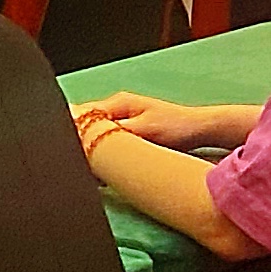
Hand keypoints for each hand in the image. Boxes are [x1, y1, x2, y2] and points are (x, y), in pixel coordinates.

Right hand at [76, 93, 230, 153]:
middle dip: (81, 141)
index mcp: (118, 103)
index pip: (83, 114)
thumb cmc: (176, 127)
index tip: (68, 150)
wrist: (203, 129)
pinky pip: (110, 139)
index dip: (73, 131)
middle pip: (88, 123)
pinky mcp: (132, 129)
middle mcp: (118, 107)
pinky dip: (106, 151)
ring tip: (90, 168)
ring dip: (94, 147)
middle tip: (77, 163)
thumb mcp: (144, 130)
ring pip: (98, 132)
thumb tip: (89, 133)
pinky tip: (105, 166)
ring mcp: (125, 117)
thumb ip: (115, 131)